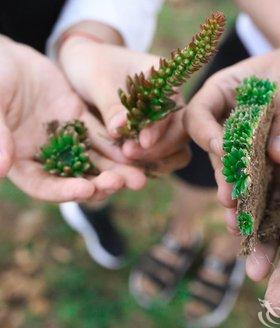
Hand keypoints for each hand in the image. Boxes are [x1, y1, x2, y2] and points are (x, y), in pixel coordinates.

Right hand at [0, 37, 145, 201]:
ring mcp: (66, 138)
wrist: (6, 57)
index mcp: (22, 161)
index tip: (87, 190)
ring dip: (116, 169)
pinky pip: (101, 133)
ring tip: (138, 177)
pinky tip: (134, 149)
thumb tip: (0, 168)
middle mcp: (48, 155)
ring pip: (94, 159)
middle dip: (100, 183)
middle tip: (122, 184)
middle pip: (77, 178)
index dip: (65, 192)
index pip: (45, 185)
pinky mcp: (80, 119)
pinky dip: (117, 143)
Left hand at [58, 30, 190, 173]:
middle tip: (129, 155)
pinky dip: (150, 166)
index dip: (159, 128)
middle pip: (180, 133)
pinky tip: (130, 168)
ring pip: (177, 151)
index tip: (142, 141)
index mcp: (164, 82)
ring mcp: (165, 124)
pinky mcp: (154, 140)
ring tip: (129, 166)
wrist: (86, 67)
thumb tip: (119, 129)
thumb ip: (110, 104)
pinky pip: (162, 158)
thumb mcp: (97, 79)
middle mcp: (170, 105)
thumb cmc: (92, 66)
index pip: (172, 108)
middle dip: (159, 149)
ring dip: (157, 161)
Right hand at [184, 37, 279, 207]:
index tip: (222, 150)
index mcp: (221, 91)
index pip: (199, 114)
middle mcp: (224, 117)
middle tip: (229, 198)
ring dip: (234, 188)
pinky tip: (256, 212)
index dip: (205, 133)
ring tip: (239, 216)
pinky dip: (253, 189)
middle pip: (213, 147)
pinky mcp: (257, 151)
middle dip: (221, 173)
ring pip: (230, 164)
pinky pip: (251, 170)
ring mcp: (239, 135)